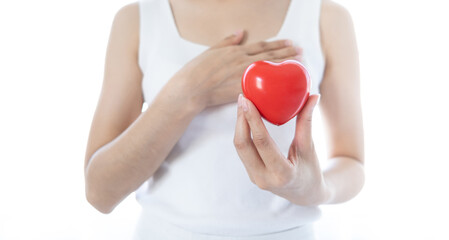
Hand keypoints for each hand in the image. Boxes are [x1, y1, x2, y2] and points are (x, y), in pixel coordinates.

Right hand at [171, 30, 303, 110]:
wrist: (190, 88)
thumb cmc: (196, 70)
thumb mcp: (211, 50)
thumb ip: (228, 41)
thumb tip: (241, 31)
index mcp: (236, 51)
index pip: (262, 46)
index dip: (278, 44)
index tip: (290, 42)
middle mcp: (243, 62)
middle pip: (270, 57)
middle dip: (288, 54)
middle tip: (301, 52)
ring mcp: (244, 76)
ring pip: (270, 70)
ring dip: (286, 66)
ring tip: (299, 64)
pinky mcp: (243, 90)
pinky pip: (264, 88)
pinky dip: (276, 86)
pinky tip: (286, 85)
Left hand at [233, 93, 329, 205]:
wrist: (307, 195)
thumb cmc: (311, 170)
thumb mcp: (309, 148)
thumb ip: (307, 122)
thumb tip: (314, 96)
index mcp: (282, 173)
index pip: (262, 142)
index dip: (252, 119)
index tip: (247, 100)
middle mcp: (264, 178)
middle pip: (243, 145)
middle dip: (240, 119)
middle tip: (243, 98)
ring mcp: (255, 178)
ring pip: (240, 148)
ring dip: (239, 125)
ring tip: (243, 105)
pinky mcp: (251, 174)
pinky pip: (243, 151)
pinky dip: (243, 133)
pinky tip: (245, 118)